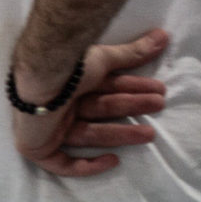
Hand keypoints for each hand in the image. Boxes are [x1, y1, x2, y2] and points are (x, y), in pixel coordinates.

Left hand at [11, 29, 169, 176]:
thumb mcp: (103, 58)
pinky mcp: (37, 147)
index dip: (132, 88)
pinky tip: (113, 161)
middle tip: (159, 106)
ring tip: (150, 133)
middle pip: (100, 110)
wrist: (41, 78)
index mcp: (69, 82)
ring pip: (89, 135)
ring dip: (121, 135)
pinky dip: (86, 166)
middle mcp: (58, 103)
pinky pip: (61, 164)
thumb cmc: (68, 66)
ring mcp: (46, 126)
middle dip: (131, 108)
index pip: (105, 88)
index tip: (158, 90)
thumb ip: (132, 52)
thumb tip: (163, 35)